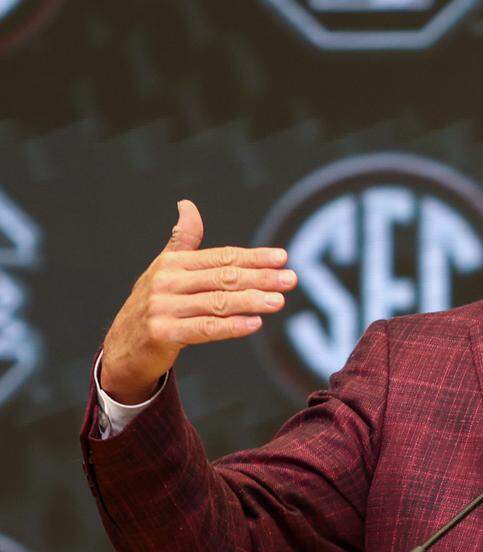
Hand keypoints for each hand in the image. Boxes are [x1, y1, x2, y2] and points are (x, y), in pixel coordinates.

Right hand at [100, 200, 296, 403]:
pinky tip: (255, 323)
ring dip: (252, 301)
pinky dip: (231, 326)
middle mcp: (166, 282)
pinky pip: (205, 329)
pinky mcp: (162, 334)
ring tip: (279, 301)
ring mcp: (162, 308)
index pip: (221, 257)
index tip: (282, 257)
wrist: (123, 347)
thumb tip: (187, 204)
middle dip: (260, 278)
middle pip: (223, 277)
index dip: (253, 257)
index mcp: (172, 263)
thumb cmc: (154, 303)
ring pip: (217, 303)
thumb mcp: (165, 269)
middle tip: (291, 279)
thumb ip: (182, 240)